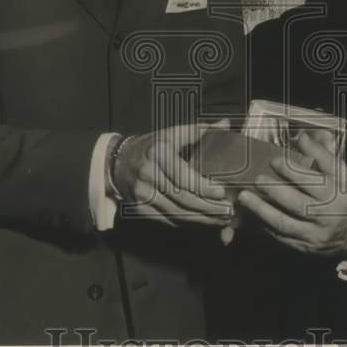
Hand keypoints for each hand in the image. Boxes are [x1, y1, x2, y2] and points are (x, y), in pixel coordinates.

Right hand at [112, 119, 232, 226]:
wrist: (118, 162)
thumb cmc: (151, 146)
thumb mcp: (172, 133)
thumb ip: (199, 131)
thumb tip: (225, 124)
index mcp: (158, 153)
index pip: (183, 176)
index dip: (204, 188)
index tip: (222, 192)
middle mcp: (148, 174)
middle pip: (182, 198)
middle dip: (208, 207)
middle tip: (228, 210)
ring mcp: (142, 194)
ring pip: (177, 213)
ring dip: (202, 219)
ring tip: (222, 219)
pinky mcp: (140, 209)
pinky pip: (168, 220)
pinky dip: (188, 222)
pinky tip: (203, 222)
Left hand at [236, 131, 346, 257]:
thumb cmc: (346, 198)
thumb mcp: (342, 174)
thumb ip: (323, 155)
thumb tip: (302, 137)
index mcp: (339, 194)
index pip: (315, 181)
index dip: (293, 171)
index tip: (275, 161)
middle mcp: (328, 215)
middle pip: (298, 203)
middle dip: (275, 190)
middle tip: (258, 179)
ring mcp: (315, 234)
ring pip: (284, 223)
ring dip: (262, 209)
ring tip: (245, 197)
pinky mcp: (305, 246)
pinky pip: (280, 236)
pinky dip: (265, 224)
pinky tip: (253, 213)